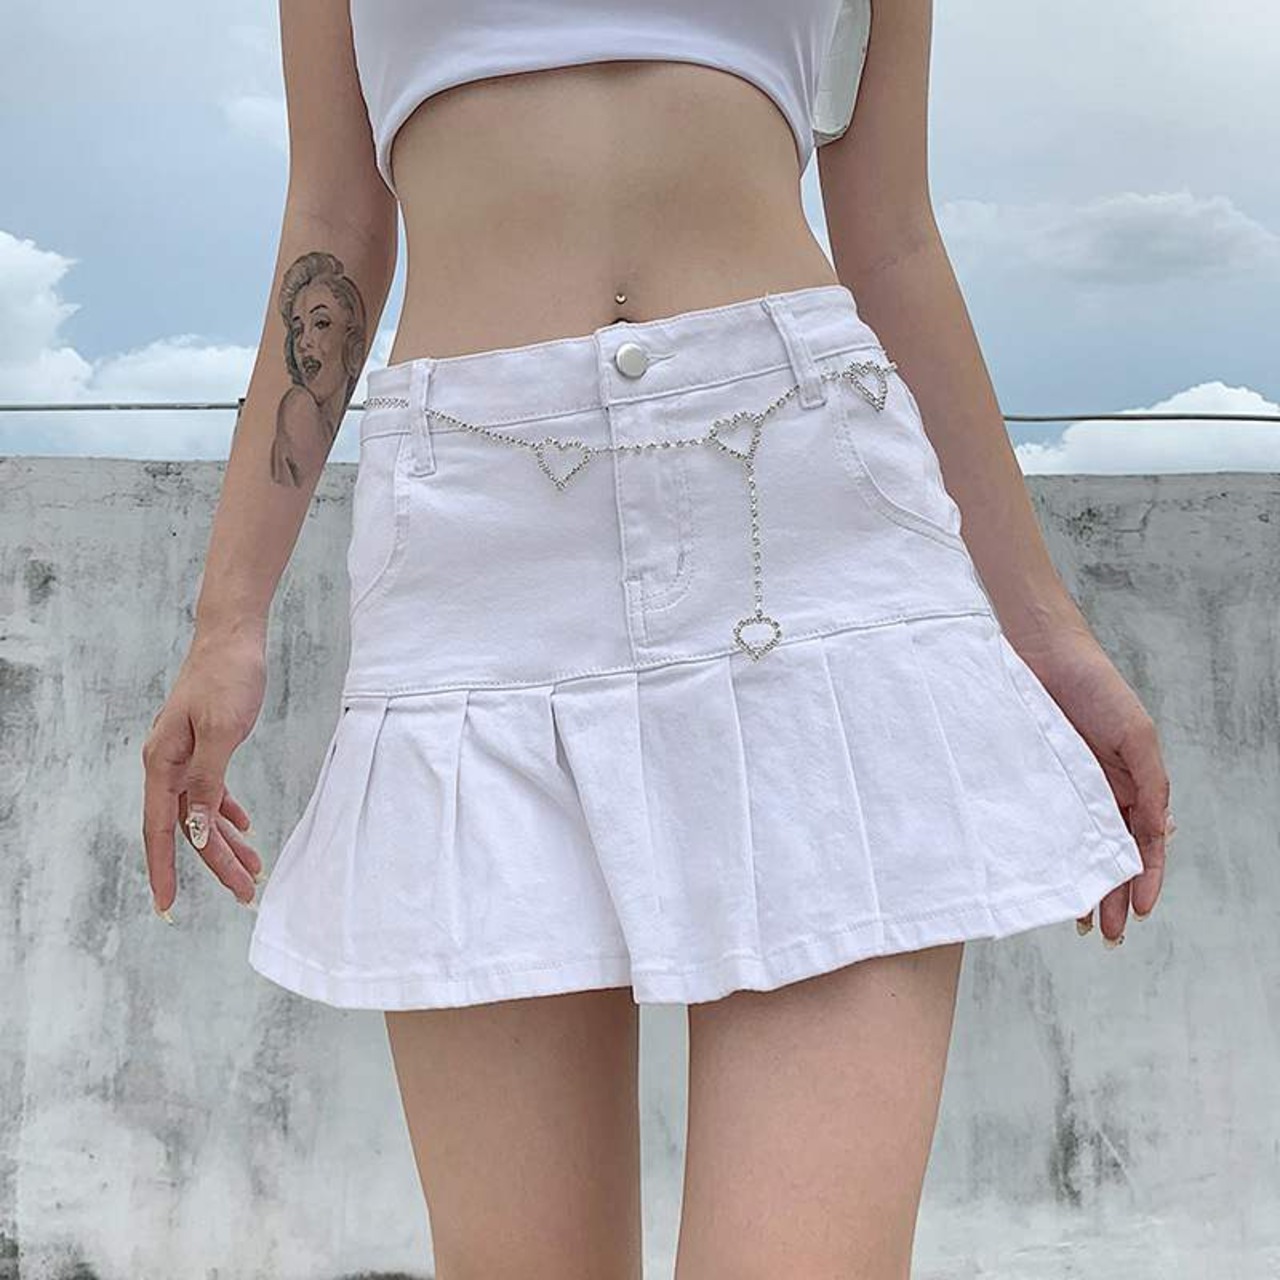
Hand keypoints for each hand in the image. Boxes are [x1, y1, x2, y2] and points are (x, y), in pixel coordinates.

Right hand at [142, 622, 268, 919]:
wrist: (233, 635)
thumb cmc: (227, 676)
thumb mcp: (222, 731)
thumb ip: (207, 781)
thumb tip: (194, 828)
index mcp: (164, 763)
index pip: (162, 829)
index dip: (165, 870)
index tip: (167, 907)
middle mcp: (167, 763)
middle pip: (187, 827)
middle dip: (214, 864)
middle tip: (245, 892)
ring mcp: (184, 754)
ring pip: (201, 812)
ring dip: (225, 842)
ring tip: (253, 870)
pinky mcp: (204, 744)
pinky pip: (211, 790)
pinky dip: (225, 812)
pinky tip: (242, 829)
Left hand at [1011, 626, 1170, 943]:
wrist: (1040, 650)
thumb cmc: (1094, 685)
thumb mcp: (1134, 735)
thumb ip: (1150, 784)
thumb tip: (1159, 832)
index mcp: (1130, 784)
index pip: (1143, 843)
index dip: (1144, 878)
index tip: (1138, 911)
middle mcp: (1098, 792)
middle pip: (1109, 854)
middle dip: (1111, 895)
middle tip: (1105, 934)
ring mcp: (1063, 788)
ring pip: (1075, 846)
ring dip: (1080, 883)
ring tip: (1077, 921)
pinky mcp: (1031, 780)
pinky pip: (1039, 823)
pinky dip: (1044, 852)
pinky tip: (1042, 877)